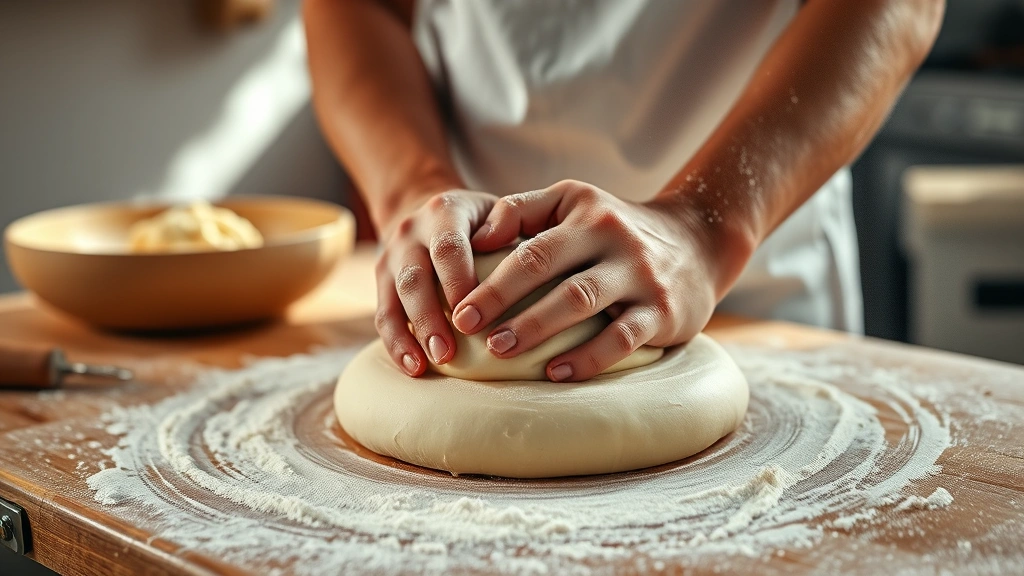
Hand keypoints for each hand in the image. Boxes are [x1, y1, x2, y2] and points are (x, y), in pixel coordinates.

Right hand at [375, 189, 497, 375]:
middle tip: (446, 354)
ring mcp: (391, 256)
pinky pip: (383, 315)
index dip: (458, 282)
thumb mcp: (498, 211)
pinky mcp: (382, 280)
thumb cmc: (481, 221)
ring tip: (424, 366)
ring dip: (410, 335)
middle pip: (414, 277)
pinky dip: (396, 343)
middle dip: (429, 318)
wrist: (430, 211)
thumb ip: (511, 228)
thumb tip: (520, 265)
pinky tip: (413, 367)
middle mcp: (411, 232)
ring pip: (393, 298)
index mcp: (444, 212)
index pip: (448, 247)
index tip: (472, 316)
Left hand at [452, 180, 723, 381]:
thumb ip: (523, 210)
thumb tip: (476, 237)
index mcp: (584, 211)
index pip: (528, 243)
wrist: (700, 241)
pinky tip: (556, 373)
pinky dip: (587, 357)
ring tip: (500, 350)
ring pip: (581, 301)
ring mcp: (640, 275)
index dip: (490, 278)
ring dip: (537, 327)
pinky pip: (621, 338)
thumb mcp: (575, 202)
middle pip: (547, 267)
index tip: (457, 308)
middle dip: (502, 300)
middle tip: (466, 329)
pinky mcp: (663, 311)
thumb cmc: (615, 228)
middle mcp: (612, 238)